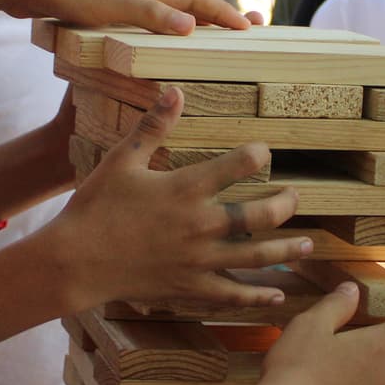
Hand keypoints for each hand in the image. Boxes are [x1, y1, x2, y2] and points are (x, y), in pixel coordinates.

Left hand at [0, 0, 248, 34]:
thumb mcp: (112, 5)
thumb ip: (151, 16)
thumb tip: (193, 26)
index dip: (223, 13)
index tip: (249, 28)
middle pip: (185, 3)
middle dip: (212, 17)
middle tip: (236, 34)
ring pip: (162, 13)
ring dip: (184, 25)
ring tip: (200, 43)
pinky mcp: (98, 9)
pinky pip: (139, 23)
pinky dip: (156, 33)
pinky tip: (148, 48)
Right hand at [48, 88, 313, 309]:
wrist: (75, 261)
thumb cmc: (95, 207)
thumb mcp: (122, 160)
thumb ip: (153, 126)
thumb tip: (176, 90)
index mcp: (185, 189)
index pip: (237, 166)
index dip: (257, 155)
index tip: (265, 151)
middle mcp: (200, 225)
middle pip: (259, 215)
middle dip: (284, 204)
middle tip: (296, 198)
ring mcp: (198, 260)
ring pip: (256, 256)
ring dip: (287, 250)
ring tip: (309, 245)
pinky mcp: (190, 287)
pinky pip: (232, 294)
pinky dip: (257, 295)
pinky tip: (278, 294)